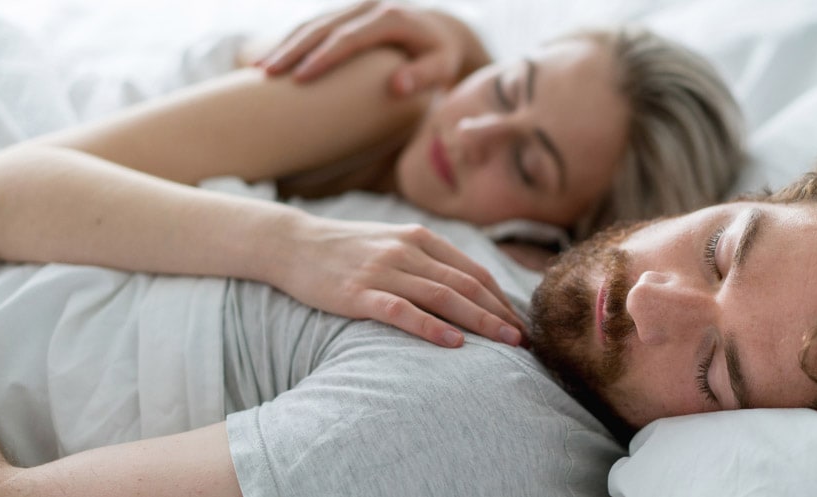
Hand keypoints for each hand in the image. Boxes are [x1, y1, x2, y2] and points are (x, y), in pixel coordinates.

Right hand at [257, 0, 489, 94]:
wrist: (437, 29)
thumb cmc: (440, 56)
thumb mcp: (442, 66)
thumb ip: (424, 76)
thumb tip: (397, 86)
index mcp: (391, 18)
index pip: (350, 38)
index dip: (324, 57)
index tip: (301, 78)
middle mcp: (368, 6)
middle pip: (322, 27)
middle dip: (292, 49)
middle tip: (265, 74)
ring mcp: (353, 7)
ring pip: (312, 23)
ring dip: (284, 45)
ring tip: (259, 70)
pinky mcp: (344, 14)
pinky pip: (313, 26)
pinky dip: (291, 42)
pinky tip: (271, 60)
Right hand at [272, 217, 525, 346]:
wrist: (291, 243)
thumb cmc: (347, 249)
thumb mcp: (393, 244)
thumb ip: (429, 261)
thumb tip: (468, 289)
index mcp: (421, 238)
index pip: (473, 272)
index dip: (501, 299)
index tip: (521, 324)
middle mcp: (407, 250)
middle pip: (465, 285)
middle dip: (500, 314)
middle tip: (524, 341)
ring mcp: (383, 270)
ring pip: (442, 296)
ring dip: (479, 321)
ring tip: (504, 344)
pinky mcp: (358, 292)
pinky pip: (402, 310)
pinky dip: (430, 326)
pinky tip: (453, 342)